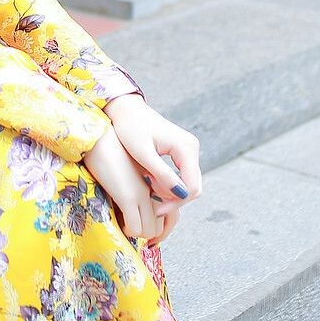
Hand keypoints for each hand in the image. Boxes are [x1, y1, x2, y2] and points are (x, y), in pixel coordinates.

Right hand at [81, 126, 165, 242]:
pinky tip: (121, 222)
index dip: (164, 227)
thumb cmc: (111, 152)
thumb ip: (144, 188)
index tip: (152, 231)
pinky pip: (136, 228)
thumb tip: (147, 210)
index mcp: (158, 182)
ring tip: (128, 225)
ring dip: (140, 232)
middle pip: (166, 225)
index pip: (173, 214)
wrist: (99, 138)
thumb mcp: (133, 171)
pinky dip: (129, 230)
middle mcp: (155, 189)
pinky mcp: (128, 197)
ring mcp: (142, 194)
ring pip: (151, 231)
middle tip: (139, 230)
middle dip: (156, 233)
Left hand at [102, 94, 202, 246]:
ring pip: (188, 182)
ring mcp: (188, 149)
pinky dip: (169, 183)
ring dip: (170, 191)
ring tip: (148, 190)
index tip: (157, 209)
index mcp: (186, 148)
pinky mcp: (182, 151)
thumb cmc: (130, 128)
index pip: (192, 187)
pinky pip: (181, 174)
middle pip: (193, 186)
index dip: (177, 202)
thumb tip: (180, 194)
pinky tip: (151, 183)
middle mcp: (192, 148)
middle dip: (174, 199)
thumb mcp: (143, 153)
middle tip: (152, 204)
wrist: (126, 110)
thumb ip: (162, 173)